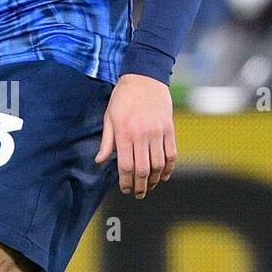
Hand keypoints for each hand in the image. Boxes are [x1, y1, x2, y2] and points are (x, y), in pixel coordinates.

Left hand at [94, 73, 176, 198]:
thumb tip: (99, 161)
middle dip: (140, 186)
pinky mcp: (169, 129)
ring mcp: (157, 132)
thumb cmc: (123, 98)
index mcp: (124, 133)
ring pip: (158, 164)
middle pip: (143, 169)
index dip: (126, 182)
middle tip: (138, 193)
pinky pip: (172, 154)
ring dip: (154, 179)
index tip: (126, 189)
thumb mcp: (109, 118)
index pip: (126, 166)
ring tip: (149, 186)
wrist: (144, 77)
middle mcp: (142, 135)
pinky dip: (169, 168)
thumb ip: (107, 142)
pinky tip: (164, 175)